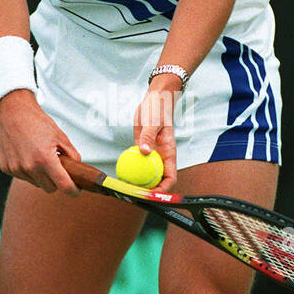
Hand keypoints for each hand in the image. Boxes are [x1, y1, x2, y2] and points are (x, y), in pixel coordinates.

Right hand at [0, 90, 81, 194]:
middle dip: (56, 181)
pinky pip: (23, 177)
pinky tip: (26, 155)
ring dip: (40, 176)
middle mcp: (29, 167)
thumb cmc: (37, 122)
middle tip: (57, 168)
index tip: (76, 190)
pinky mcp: (6, 168)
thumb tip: (78, 170)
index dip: (73, 190)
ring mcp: (16, 169)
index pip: (64, 186)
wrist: (12, 112)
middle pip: (50, 188)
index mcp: (45, 159)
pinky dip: (27, 171)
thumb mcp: (60, 136)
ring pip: (36, 183)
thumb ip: (72, 155)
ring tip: (39, 157)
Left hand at [133, 77, 179, 191]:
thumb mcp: (153, 122)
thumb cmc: (158, 109)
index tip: (153, 193)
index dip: (164, 189)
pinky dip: (131, 169)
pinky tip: (122, 174)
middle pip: (158, 179)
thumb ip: (148, 137)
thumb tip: (144, 152)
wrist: (153, 100)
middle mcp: (161, 156)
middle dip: (149, 190)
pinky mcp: (142, 148)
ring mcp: (152, 154)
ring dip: (139, 181)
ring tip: (127, 188)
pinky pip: (137, 162)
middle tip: (135, 194)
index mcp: (169, 152)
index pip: (171, 177)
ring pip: (147, 173)